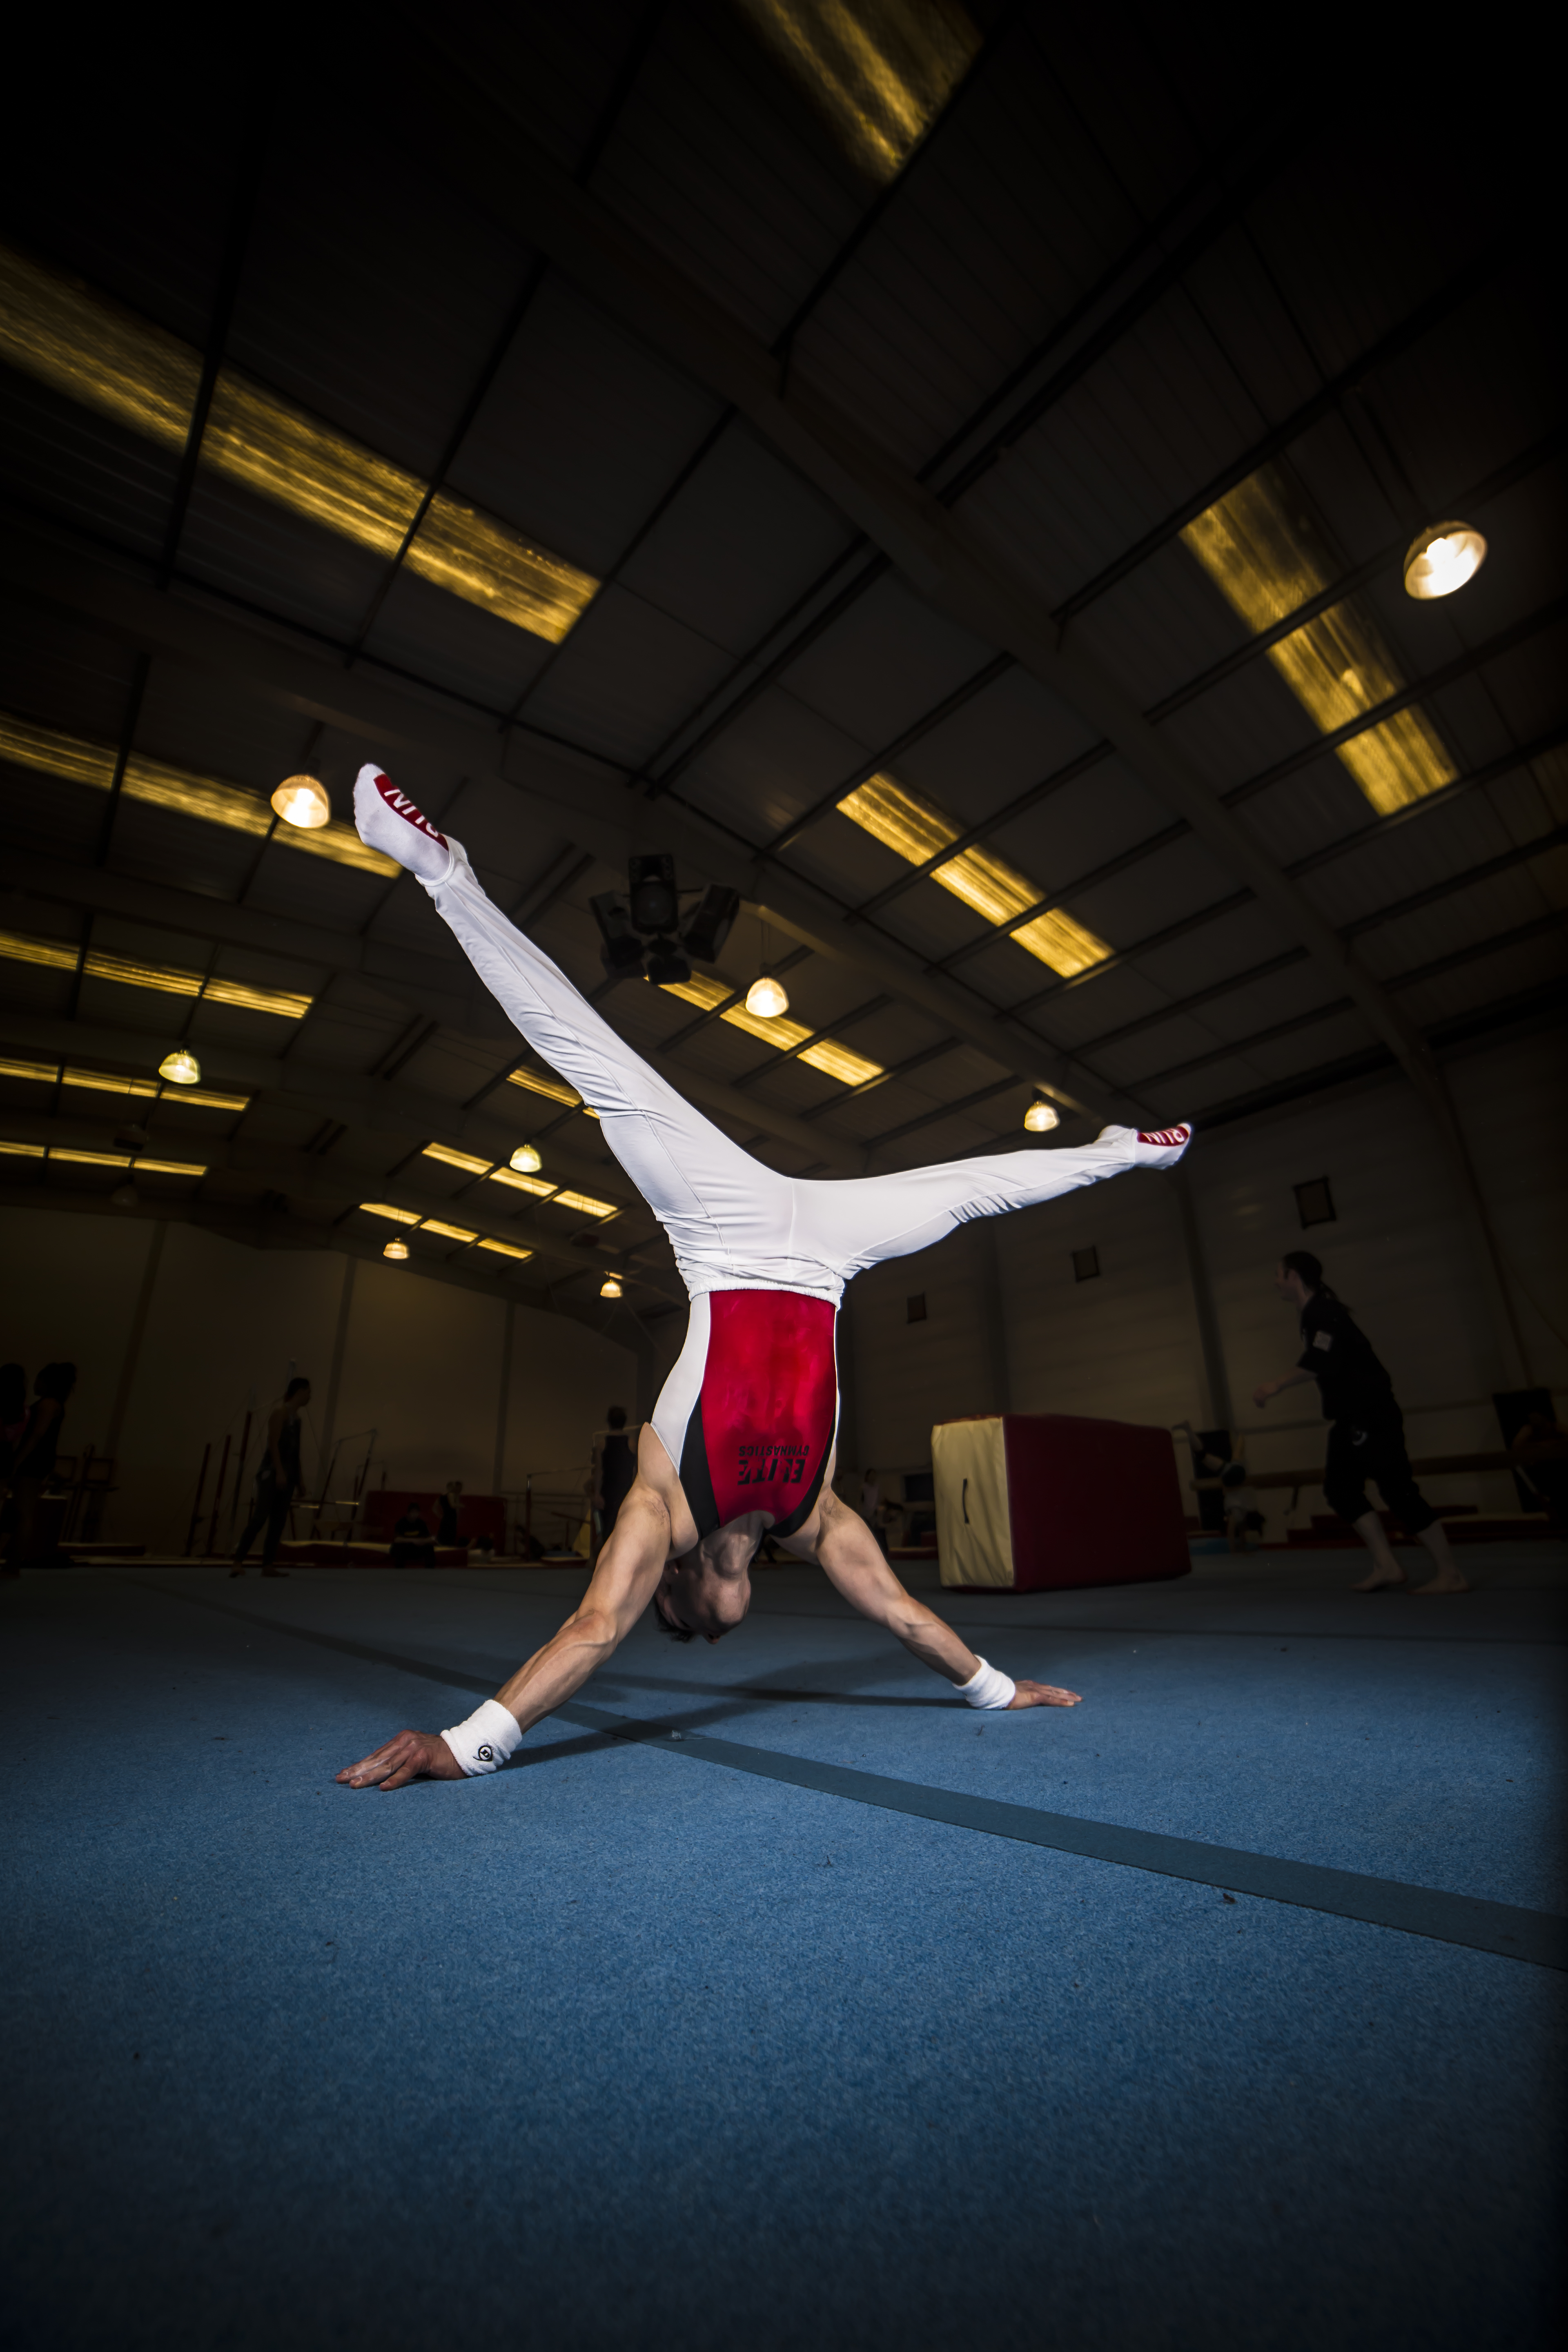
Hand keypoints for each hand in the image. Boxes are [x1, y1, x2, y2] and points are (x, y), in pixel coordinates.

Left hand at [335, 1729, 464, 1789]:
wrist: (463, 1752)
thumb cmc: (438, 1759)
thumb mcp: (414, 1757)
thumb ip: (399, 1761)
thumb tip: (378, 1775)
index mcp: (401, 1740)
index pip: (376, 1755)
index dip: (359, 1765)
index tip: (343, 1775)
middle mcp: (405, 1741)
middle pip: (377, 1759)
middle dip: (358, 1770)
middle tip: (341, 1780)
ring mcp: (414, 1748)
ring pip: (388, 1765)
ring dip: (370, 1776)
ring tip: (355, 1785)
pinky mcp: (425, 1757)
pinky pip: (407, 1771)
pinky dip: (395, 1780)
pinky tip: (384, 1788)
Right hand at [1006, 1678, 1081, 1708]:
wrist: (998, 1692)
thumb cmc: (1002, 1695)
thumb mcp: (1012, 1696)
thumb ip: (1018, 1697)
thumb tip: (1017, 1701)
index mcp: (1030, 1686)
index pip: (1047, 1689)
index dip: (1057, 1691)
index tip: (1065, 1693)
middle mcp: (1036, 1686)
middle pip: (1055, 1690)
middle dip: (1067, 1693)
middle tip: (1078, 1696)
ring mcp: (1037, 1690)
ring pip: (1056, 1694)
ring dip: (1069, 1697)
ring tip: (1079, 1699)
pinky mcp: (1037, 1696)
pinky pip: (1052, 1700)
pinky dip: (1062, 1702)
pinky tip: (1071, 1704)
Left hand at [1253, 1380, 1275, 1406]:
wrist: (1278, 1384)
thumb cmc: (1274, 1386)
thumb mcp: (1266, 1387)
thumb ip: (1263, 1390)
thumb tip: (1262, 1395)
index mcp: (1259, 1387)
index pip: (1254, 1394)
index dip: (1255, 1400)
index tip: (1257, 1403)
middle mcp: (1259, 1389)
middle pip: (1255, 1397)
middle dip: (1256, 1403)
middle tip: (1258, 1406)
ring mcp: (1262, 1391)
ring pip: (1258, 1399)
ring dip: (1259, 1404)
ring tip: (1261, 1407)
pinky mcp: (1266, 1393)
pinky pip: (1262, 1400)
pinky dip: (1262, 1403)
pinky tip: (1264, 1406)